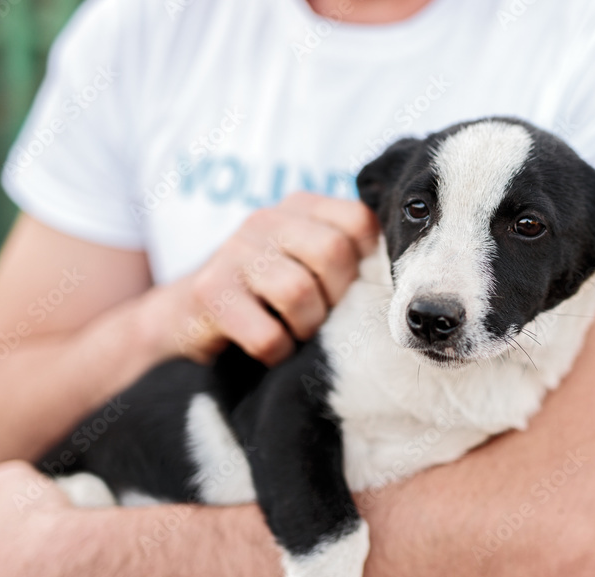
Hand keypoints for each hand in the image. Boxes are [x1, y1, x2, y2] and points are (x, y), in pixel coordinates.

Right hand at [153, 192, 377, 364]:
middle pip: (333, 254)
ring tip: (295, 333)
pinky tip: (270, 349)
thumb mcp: (308, 262)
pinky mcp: (210, 292)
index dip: (367, 264)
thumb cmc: (268, 295)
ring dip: (305, 328)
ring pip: (299, 292)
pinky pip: (267, 334)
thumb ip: (351, 255)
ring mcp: (234, 252)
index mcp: (301, 206)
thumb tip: (410, 277)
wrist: (184, 319)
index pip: (361, 221)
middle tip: (322, 318)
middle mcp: (267, 219)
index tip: (352, 289)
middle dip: (335, 299)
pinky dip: (277, 352)